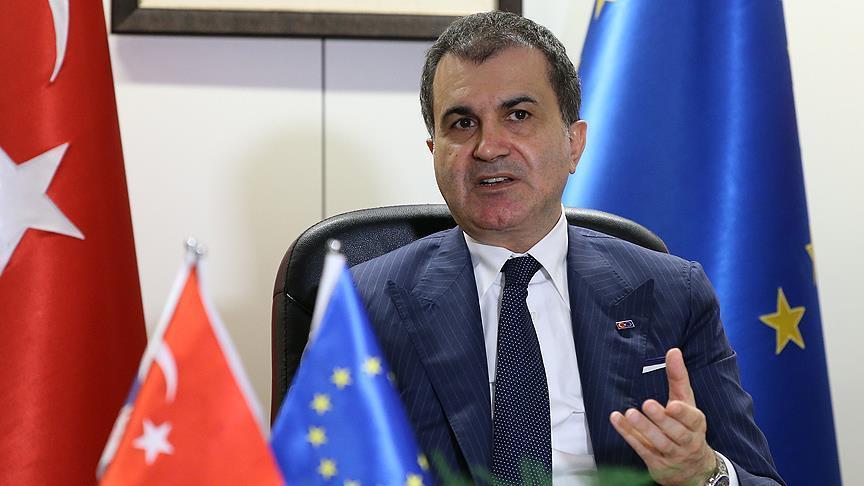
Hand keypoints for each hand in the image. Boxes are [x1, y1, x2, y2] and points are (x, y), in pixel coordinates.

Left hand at [609, 348, 716, 485]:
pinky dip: (628, 434)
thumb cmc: (687, 427)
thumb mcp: (686, 403)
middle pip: (676, 432)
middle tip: (647, 404)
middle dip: (662, 419)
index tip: (673, 404)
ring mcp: (672, 454)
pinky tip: (616, 420)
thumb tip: (673, 351)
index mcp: (696, 424)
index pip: (692, 419)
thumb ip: (678, 378)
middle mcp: (687, 441)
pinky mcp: (657, 463)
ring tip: (630, 413)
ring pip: (659, 442)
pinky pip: (641, 448)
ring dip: (644, 428)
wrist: (693, 469)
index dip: (683, 413)